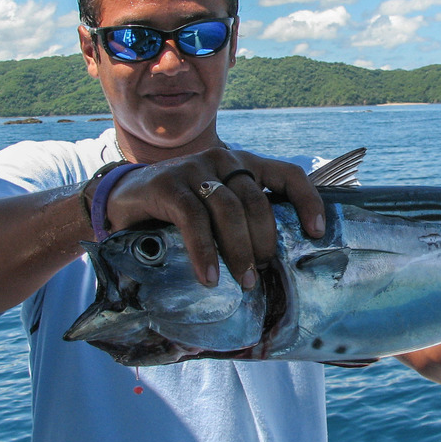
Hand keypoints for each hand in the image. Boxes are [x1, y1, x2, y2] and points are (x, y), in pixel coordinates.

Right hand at [103, 148, 324, 289]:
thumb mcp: (218, 209)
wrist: (123, 200)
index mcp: (245, 164)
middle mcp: (224, 159)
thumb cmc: (180, 210)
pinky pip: (194, 220)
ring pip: (230, 211)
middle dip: (265, 242)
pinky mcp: (167, 184)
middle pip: (258, 202)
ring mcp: (195, 168)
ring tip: (244, 282)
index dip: (308, 201)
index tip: (317, 233)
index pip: (289, 175)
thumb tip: (279, 261)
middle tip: (262, 273)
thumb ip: (244, 220)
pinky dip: (205, 252)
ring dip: (240, 251)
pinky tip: (209, 277)